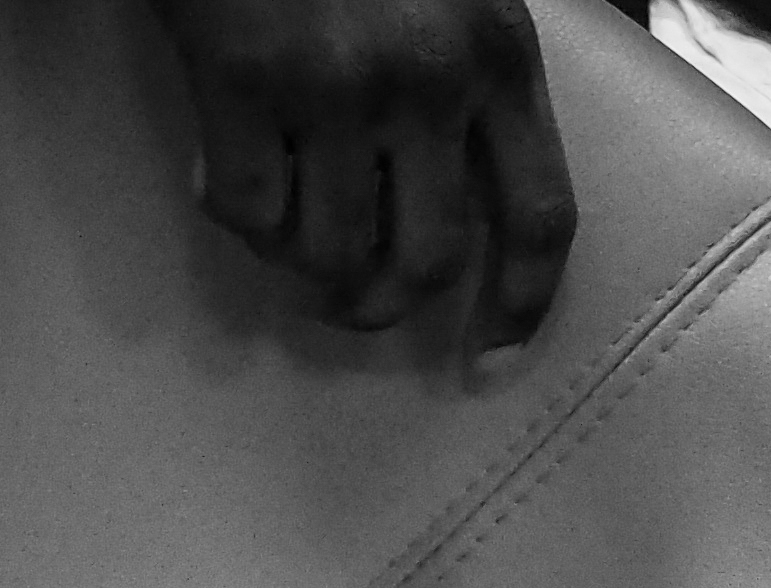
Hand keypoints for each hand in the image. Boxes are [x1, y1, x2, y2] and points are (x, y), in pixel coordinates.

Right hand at [149, 0, 580, 351]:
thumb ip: (485, 63)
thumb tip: (491, 171)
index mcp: (500, 54)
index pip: (541, 215)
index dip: (521, 301)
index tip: (492, 349)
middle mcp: (428, 81)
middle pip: (428, 259)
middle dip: (387, 304)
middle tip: (356, 304)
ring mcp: (333, 87)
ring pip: (331, 254)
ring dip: (307, 275)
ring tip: (290, 252)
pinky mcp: (242, 82)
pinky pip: (248, 212)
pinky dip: (239, 222)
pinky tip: (230, 182)